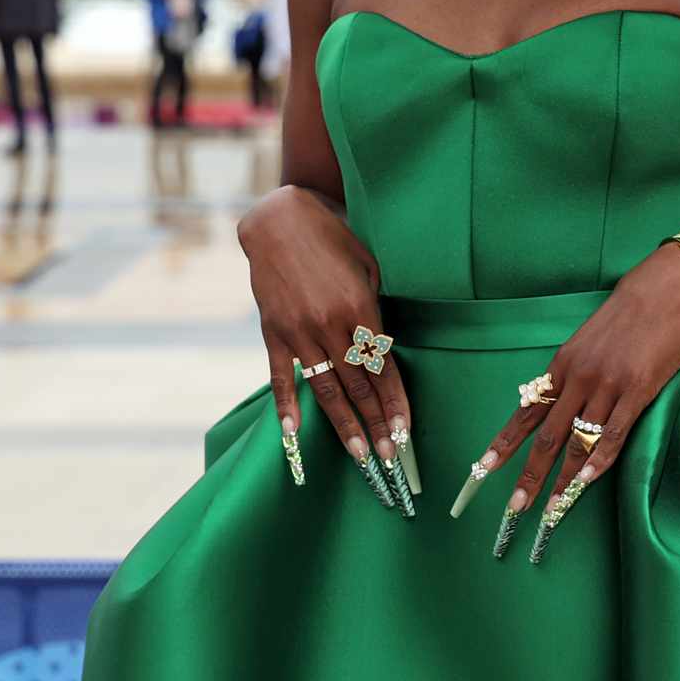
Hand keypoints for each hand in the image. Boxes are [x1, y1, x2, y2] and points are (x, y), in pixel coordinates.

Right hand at [240, 185, 413, 511]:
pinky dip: (288, 405)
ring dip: (344, 426)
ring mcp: (299, 332)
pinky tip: (294, 433)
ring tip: (360, 457)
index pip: (383, 368)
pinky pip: (283, 375)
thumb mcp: (369, 266)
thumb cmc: (334, 239)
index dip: (395, 403)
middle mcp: (331, 326)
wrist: (280, 221)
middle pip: (359, 387)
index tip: (406, 432)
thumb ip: (376, 308)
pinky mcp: (273, 332)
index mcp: (360, 309)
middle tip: (389, 459)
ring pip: (326, 389)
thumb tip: (383, 345)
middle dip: (377, 425)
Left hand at [455, 244, 679, 550]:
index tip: (483, 470)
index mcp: (562, 365)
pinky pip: (613, 434)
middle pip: (546, 436)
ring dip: (563, 480)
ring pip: (578, 442)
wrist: (666, 290)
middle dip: (529, 475)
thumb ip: (573, 373)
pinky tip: (585, 483)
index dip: (504, 443)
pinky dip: (598, 462)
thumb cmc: (629, 314)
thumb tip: (556, 404)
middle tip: (515, 507)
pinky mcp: (637, 391)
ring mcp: (608, 386)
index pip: (526, 412)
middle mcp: (579, 378)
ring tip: (551, 509)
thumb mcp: (588, 340)